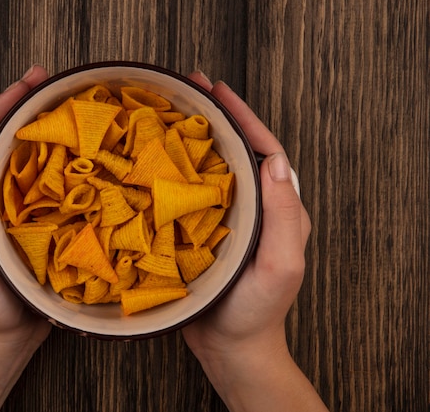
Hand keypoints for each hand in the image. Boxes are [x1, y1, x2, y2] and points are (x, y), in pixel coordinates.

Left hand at [0, 65, 51, 351]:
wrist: (2, 339)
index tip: (23, 86)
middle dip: (19, 107)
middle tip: (48, 81)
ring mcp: (5, 208)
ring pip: (21, 157)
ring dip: (39, 127)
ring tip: (65, 104)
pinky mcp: (30, 221)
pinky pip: (42, 182)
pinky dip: (57, 160)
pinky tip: (78, 151)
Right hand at [181, 73, 324, 410]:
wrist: (230, 347)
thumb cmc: (256, 311)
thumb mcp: (280, 265)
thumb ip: (284, 216)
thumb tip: (275, 162)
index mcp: (275, 207)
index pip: (264, 150)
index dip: (242, 117)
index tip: (218, 91)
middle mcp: (251, 206)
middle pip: (234, 150)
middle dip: (214, 116)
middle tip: (187, 88)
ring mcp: (224, 217)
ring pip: (209, 166)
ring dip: (190, 136)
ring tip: (166, 111)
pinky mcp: (198, 230)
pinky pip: (186, 192)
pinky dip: (171, 169)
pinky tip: (150, 158)